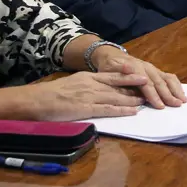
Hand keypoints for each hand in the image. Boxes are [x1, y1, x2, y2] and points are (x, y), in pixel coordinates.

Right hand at [27, 70, 150, 120]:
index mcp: (87, 77)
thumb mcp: (72, 83)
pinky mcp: (86, 109)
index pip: (112, 75)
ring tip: (145, 100)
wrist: (36, 100)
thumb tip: (97, 87)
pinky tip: (132, 112)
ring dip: (132, 99)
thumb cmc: (51, 94)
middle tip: (150, 86)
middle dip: (135, 86)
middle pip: (118, 85)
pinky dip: (122, 110)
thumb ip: (85, 84)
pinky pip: (108, 109)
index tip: (141, 74)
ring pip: (116, 96)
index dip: (128, 75)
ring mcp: (90, 96)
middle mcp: (91, 84)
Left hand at [91, 48, 186, 109]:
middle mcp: (147, 68)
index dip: (154, 95)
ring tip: (183, 100)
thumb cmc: (110, 67)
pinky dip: (176, 85)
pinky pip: (169, 77)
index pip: (147, 84)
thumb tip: (128, 69)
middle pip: (160, 82)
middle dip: (169, 94)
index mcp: (136, 68)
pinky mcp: (157, 72)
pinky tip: (181, 93)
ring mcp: (153, 69)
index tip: (160, 106)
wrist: (113, 56)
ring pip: (168, 79)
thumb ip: (118, 70)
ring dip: (176, 89)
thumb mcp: (108, 69)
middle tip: (176, 105)